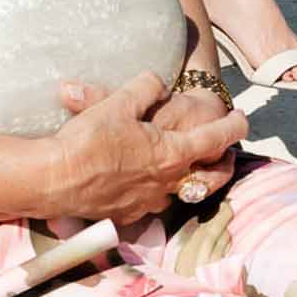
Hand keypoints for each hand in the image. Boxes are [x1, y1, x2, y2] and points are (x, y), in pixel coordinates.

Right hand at [47, 71, 245, 227]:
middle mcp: (167, 183)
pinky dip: (152, 189)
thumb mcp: (119, 102)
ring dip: (184, 177)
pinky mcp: (127, 214)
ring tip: (176, 163)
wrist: (54, 179)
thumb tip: (156, 82)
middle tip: (224, 151)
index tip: (243, 117)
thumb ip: (145, 88)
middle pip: (209, 176)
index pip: (216, 138)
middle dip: (222, 163)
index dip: (234, 125)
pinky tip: (137, 180)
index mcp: (172, 153)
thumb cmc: (89, 140)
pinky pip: (149, 201)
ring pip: (178, 191)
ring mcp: (148, 202)